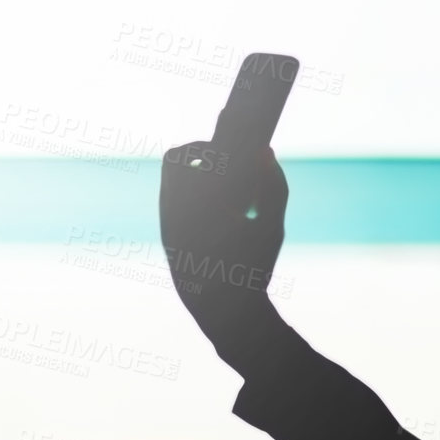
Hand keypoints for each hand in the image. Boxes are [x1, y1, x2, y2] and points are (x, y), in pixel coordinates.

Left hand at [159, 137, 287, 365]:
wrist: (223, 312)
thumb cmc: (251, 268)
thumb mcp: (272, 227)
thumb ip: (273, 186)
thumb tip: (264, 152)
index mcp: (200, 201)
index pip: (198, 152)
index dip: (217, 135)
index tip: (236, 127)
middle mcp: (175, 208)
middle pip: (175, 158)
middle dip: (200, 151)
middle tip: (226, 156)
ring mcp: (166, 221)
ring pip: (172, 179)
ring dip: (196, 171)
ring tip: (226, 184)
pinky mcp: (167, 234)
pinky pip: (174, 198)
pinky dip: (194, 192)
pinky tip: (220, 207)